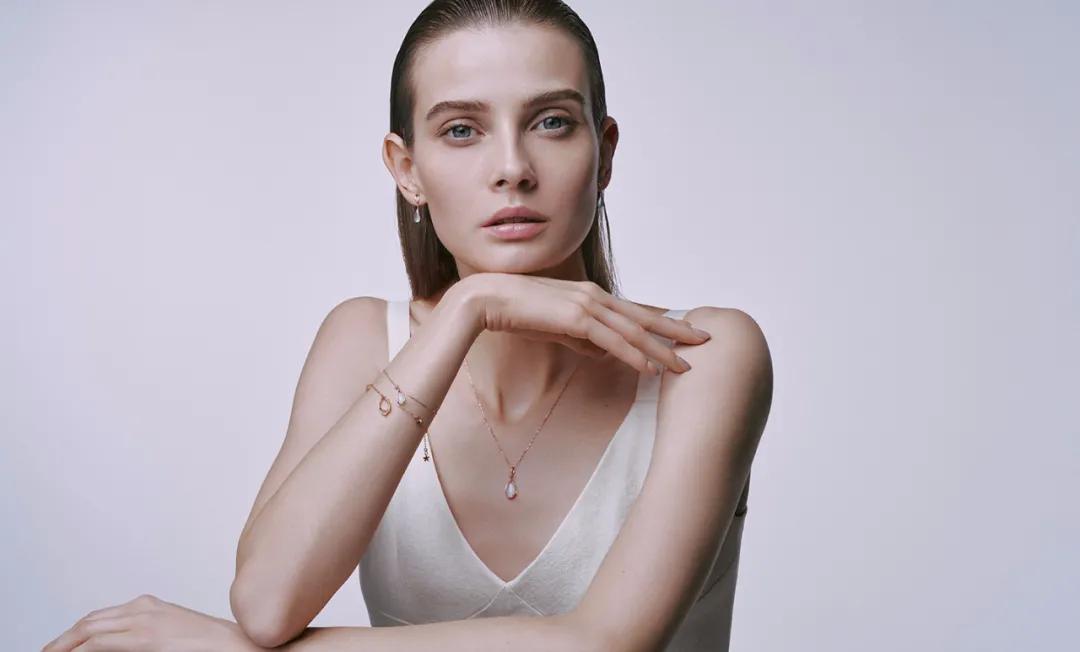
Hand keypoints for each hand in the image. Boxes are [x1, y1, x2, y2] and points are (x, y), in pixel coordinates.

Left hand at [41, 593, 261, 651]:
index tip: (62, 648)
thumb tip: (123, 647)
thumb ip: (146, 638)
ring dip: (65, 645)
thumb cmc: (214, 647)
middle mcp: (145, 608)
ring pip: (90, 630)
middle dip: (62, 640)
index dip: (75, 634)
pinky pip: (101, 643)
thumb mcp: (174, 636)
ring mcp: (146, 621)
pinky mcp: (149, 638)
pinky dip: (80, 651)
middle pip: (89, 622)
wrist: (245, 646)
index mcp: (150, 606)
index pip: (100, 618)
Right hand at [457, 273, 711, 373]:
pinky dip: (635, 355)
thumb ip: (581, 338)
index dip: (661, 321)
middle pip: (645, 316)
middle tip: (704, 340)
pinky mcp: (576, 318)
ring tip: (685, 365)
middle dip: (676, 330)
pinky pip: (613, 341)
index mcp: (591, 295)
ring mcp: (587, 305)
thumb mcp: (556, 327)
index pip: (634, 310)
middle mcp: (595, 296)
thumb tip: (603, 353)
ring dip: (662, 349)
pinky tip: (651, 368)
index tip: (683, 331)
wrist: (486, 299)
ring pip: (634, 331)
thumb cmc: (516, 312)